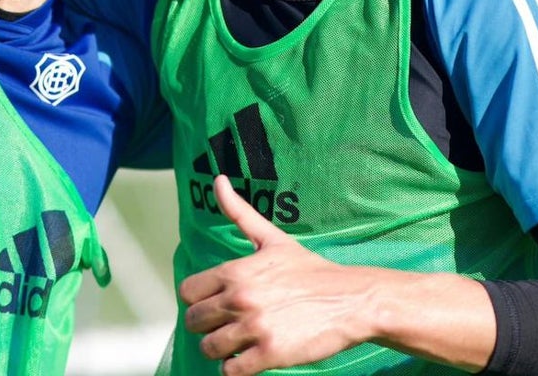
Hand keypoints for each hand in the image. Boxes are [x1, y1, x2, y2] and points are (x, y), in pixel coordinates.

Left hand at [180, 176, 369, 374]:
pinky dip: (236, 368)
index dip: (199, 300)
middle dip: (207, 326)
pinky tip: (250, 357)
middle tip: (227, 325)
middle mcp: (239, 298)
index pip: (187, 292)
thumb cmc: (309, 269)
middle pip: (194, 322)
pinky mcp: (270, 353)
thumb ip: (238, 212)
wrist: (350, 299)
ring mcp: (254, 327)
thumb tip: (217, 179)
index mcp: (235, 271)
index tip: (214, 303)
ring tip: (239, 342)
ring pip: (210, 348)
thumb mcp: (271, 239)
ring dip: (221, 349)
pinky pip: (232, 371)